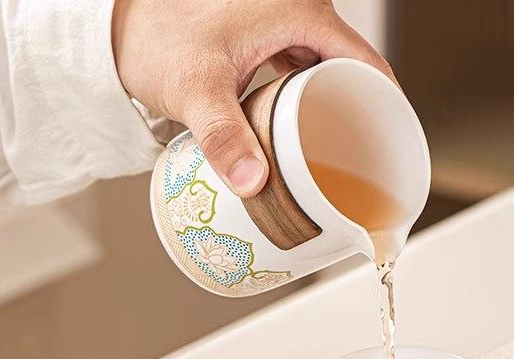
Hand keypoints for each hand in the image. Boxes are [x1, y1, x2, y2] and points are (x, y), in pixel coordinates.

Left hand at [112, 0, 396, 196]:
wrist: (118, 25)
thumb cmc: (155, 37)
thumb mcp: (195, 90)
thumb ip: (224, 138)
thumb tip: (255, 185)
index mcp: (297, 11)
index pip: (366, 61)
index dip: (387, 104)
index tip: (394, 142)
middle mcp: (296, 10)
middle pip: (350, 68)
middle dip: (361, 113)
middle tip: (364, 160)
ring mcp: (280, 22)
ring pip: (326, 70)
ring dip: (333, 108)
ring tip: (338, 153)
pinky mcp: (264, 37)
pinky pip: (302, 70)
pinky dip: (308, 100)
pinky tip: (302, 130)